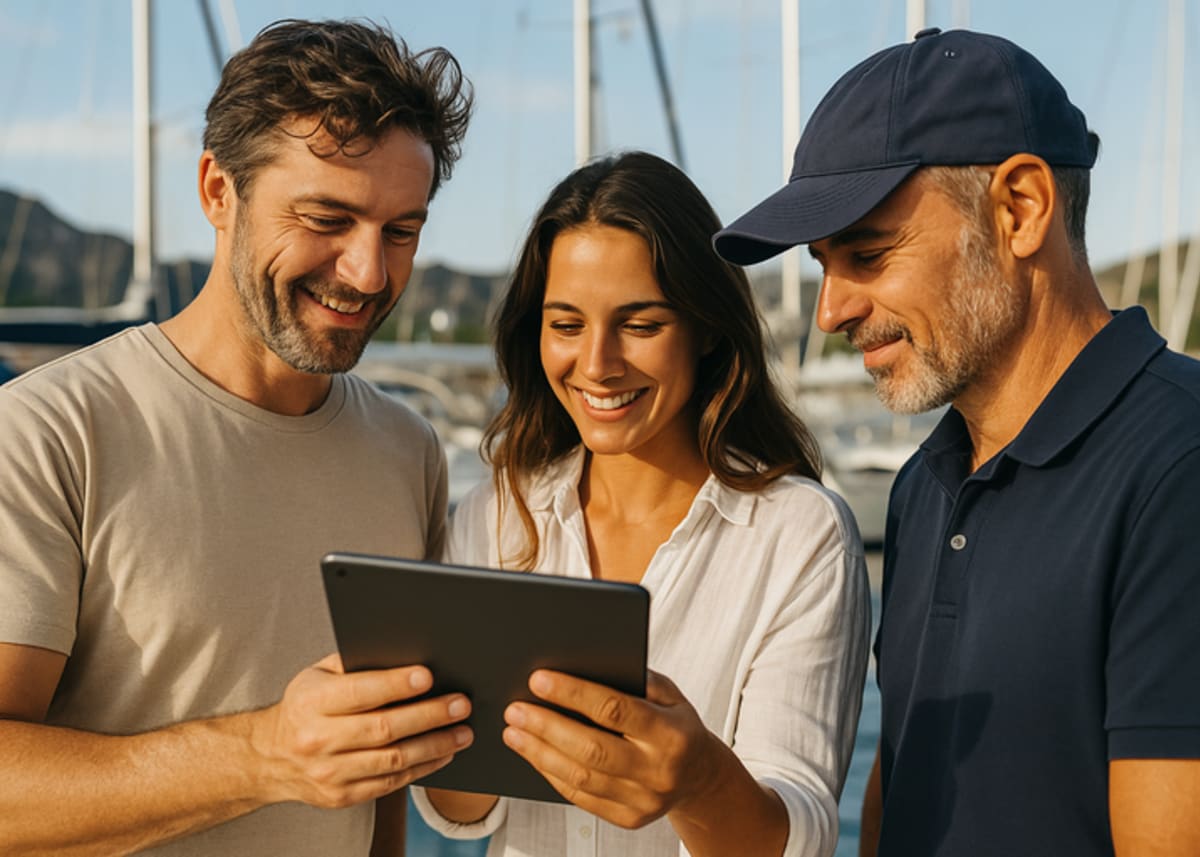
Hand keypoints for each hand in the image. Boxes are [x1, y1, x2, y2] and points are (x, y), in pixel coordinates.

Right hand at [251, 654, 472, 808]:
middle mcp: (317, 739)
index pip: (360, 692)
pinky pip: (390, 784)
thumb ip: (355, 664)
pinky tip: (443, 753)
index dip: (396, 685)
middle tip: (460, 704)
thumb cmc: (306, 705)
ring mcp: (328, 773)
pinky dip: (422, 768)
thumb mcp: (317, 676)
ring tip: (463, 732)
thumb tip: (405, 653)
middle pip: (383, 729)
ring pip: (392, 760)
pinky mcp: (341, 796)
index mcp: (311, 702)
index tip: (428, 677)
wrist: (270, 758)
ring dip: (434, 745)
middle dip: (429, 715)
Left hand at [501, 669, 722, 828]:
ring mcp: (644, 799)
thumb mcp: (669, 694)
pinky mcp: (629, 818)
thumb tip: (581, 666)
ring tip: (515, 732)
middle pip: (591, 748)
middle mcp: (658, 769)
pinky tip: (535, 755)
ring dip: (540, 753)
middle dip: (547, 726)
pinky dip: (552, 775)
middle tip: (516, 710)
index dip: (573, 693)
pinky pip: (581, 798)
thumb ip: (634, 679)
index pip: (614, 710)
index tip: (538, 680)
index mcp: (670, 732)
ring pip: (581, 777)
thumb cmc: (676, 724)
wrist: (701, 776)